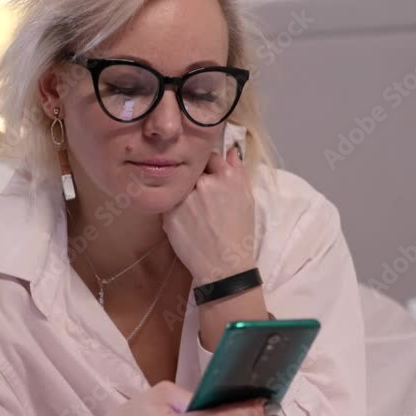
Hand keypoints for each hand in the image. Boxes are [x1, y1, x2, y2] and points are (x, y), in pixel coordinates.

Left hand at [163, 144, 255, 283]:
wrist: (224, 265)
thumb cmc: (240, 233)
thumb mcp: (246, 199)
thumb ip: (238, 170)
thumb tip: (231, 149)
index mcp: (226, 176)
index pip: (210, 157)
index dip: (209, 168)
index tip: (210, 179)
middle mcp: (203, 182)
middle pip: (192, 170)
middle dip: (195, 179)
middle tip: (201, 199)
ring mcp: (184, 197)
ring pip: (178, 186)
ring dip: (183, 193)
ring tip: (193, 213)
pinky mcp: (168, 213)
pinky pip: (169, 203)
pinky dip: (175, 210)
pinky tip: (186, 223)